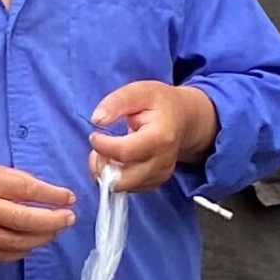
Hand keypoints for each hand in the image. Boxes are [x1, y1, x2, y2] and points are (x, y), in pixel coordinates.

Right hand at [0, 159, 77, 260]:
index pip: (27, 190)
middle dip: (53, 221)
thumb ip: (8, 179)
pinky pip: (2, 254)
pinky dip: (21, 251)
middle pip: (26, 220)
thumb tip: (41, 192)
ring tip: (54, 231)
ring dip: (41, 238)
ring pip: (17, 241)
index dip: (52, 195)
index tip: (69, 197)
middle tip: (68, 218)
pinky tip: (31, 244)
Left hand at [90, 80, 216, 192]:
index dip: (103, 146)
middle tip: (101, 146)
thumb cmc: (160, 103)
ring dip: (107, 171)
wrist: (184, 117)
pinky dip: (116, 176)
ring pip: (122, 186)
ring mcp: (160, 175)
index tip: (95, 135)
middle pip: (122, 179)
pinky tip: (118, 158)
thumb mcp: (139, 91)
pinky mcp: (156, 182)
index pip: (124, 152)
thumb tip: (97, 120)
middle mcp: (163, 161)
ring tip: (109, 150)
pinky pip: (128, 188)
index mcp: (160, 137)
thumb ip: (117, 102)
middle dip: (102, 165)